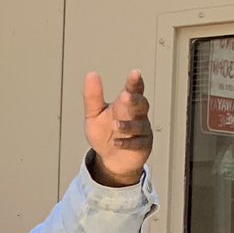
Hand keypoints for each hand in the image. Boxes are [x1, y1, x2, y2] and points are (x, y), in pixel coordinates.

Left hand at [83, 70, 152, 186]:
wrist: (110, 159)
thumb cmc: (105, 133)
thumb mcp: (94, 114)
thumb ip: (92, 96)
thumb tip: (91, 74)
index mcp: (126, 105)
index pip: (133, 90)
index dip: (135, 82)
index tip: (134, 73)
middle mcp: (137, 115)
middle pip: (141, 105)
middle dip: (134, 100)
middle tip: (125, 96)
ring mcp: (141, 131)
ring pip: (139, 125)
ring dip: (127, 124)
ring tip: (115, 124)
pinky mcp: (142, 146)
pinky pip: (137, 143)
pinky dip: (127, 142)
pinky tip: (116, 142)